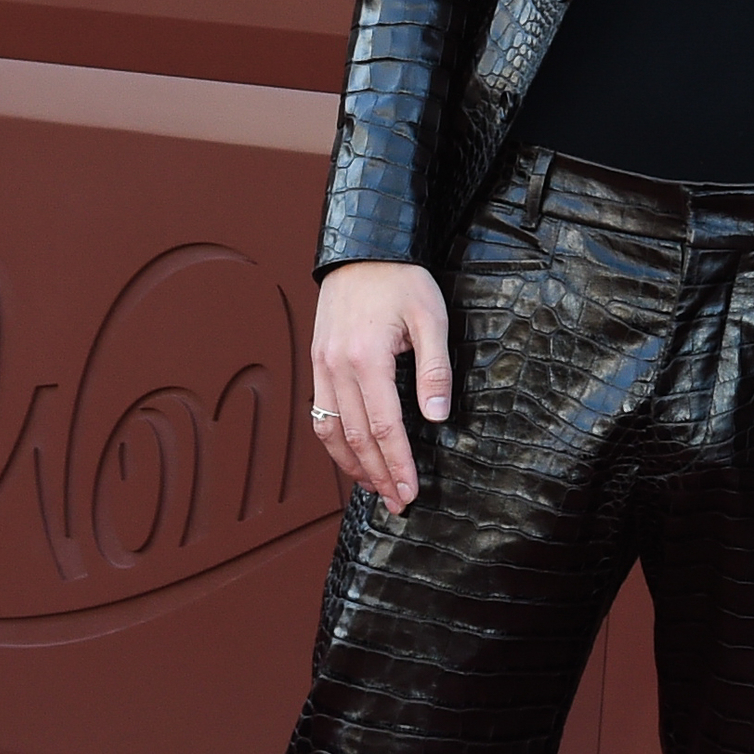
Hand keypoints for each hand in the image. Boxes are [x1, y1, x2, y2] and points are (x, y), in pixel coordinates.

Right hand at [309, 260, 450, 511]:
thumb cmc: (402, 281)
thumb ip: (435, 369)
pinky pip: (321, 414)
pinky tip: (352, 456)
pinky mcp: (318, 364)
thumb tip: (436, 418)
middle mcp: (336, 368)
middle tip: (397, 502)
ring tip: (375, 489)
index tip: (409, 491)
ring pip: (332, 431)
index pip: (384, 427)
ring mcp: (321, 367)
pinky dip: (335, 442)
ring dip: (353, 466)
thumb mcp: (431, 318)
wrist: (362, 251)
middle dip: (377, 475)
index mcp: (366, 359)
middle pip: (355, 437)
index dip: (397, 463)